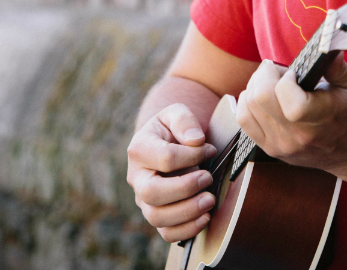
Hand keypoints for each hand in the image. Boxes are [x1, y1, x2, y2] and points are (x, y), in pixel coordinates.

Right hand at [127, 103, 217, 241]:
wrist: (166, 143)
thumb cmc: (172, 128)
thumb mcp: (176, 113)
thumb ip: (184, 120)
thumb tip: (196, 141)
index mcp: (139, 149)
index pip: (165, 157)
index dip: (191, 156)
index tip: (209, 150)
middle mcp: (136, 177)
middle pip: (152, 192)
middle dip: (185, 188)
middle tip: (208, 178)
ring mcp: (143, 199)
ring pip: (157, 217)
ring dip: (187, 212)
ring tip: (210, 201)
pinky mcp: (156, 214)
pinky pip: (166, 233)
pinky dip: (186, 230)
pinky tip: (205, 217)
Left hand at [236, 54, 346, 176]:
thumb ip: (336, 65)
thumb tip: (325, 44)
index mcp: (321, 119)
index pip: (291, 104)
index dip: (286, 80)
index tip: (295, 73)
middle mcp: (297, 136)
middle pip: (261, 99)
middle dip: (265, 74)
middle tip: (279, 71)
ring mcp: (281, 145)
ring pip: (249, 106)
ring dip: (256, 86)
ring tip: (273, 83)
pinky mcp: (270, 148)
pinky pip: (244, 119)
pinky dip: (248, 100)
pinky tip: (264, 95)